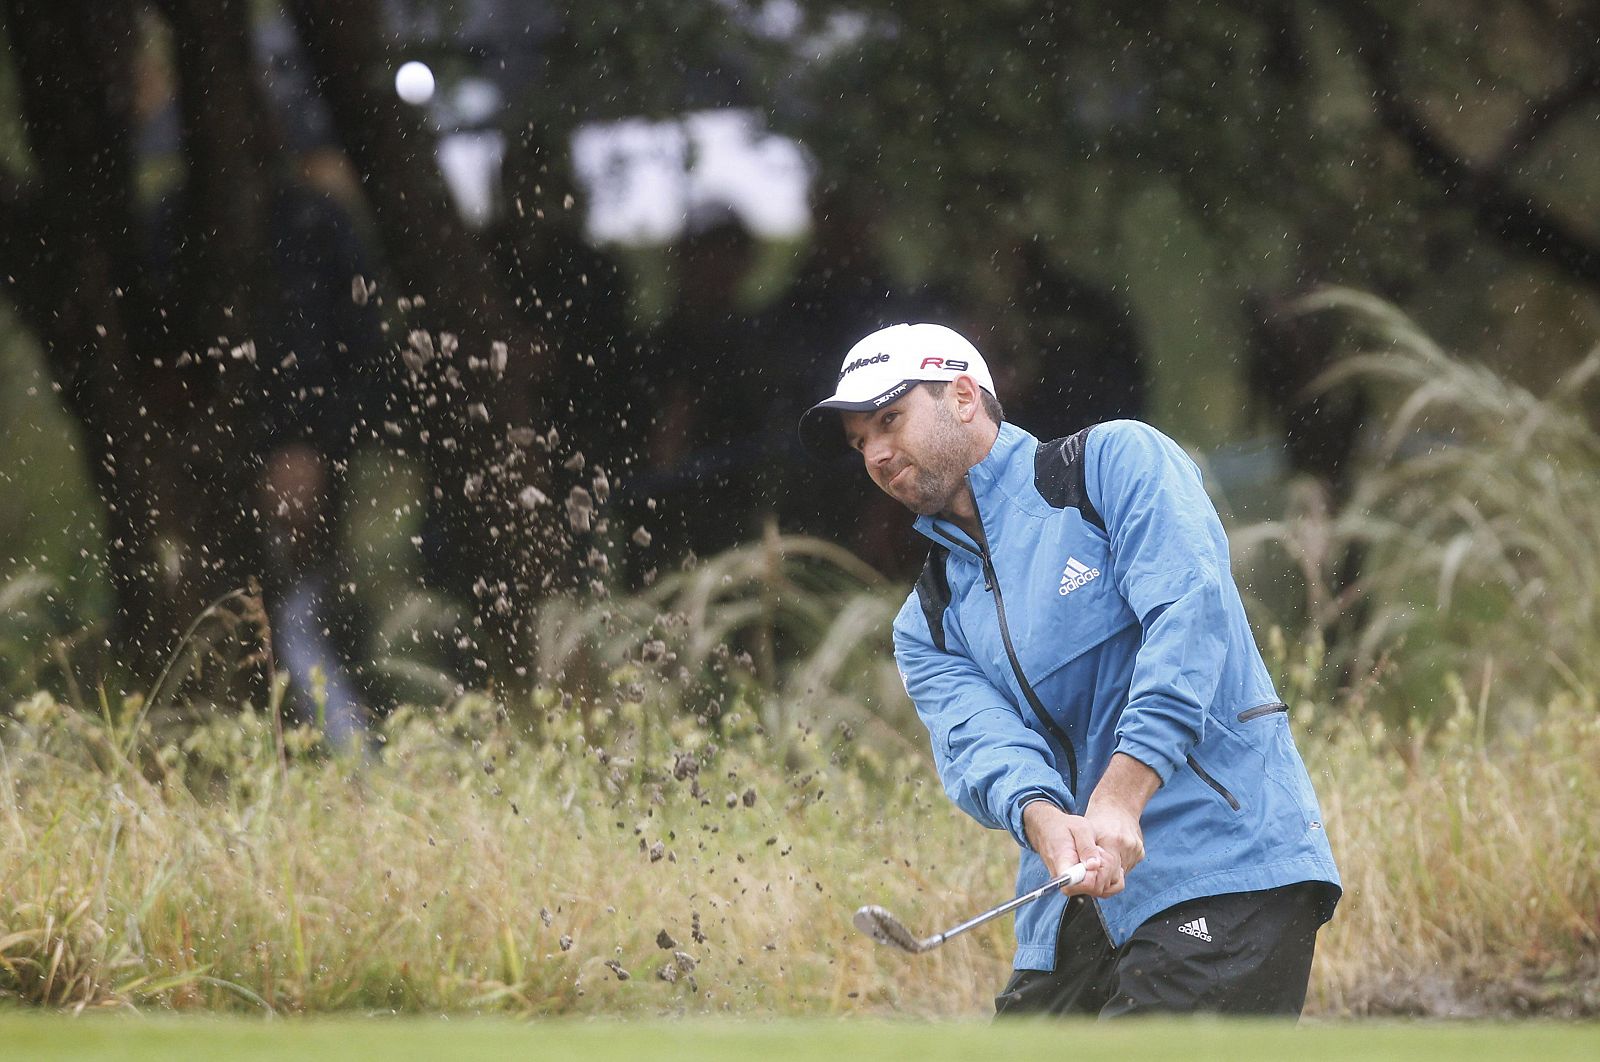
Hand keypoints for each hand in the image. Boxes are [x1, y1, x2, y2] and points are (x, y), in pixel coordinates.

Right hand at [1021, 800, 1125, 898]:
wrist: (1048, 829)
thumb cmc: (1063, 827)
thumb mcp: (1080, 828)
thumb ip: (1087, 847)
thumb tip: (1094, 865)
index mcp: (1062, 864)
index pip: (1074, 885)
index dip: (1090, 877)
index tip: (1095, 861)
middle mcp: (1064, 878)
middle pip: (1091, 889)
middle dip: (1103, 871)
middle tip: (1100, 852)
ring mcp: (1071, 883)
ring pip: (1097, 889)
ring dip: (1105, 872)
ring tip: (1097, 854)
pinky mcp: (1078, 883)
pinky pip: (1097, 887)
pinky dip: (1103, 875)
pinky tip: (1098, 861)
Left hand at [1082, 753, 1157, 878]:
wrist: (1118, 803)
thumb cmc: (1098, 817)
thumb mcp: (1084, 831)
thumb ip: (1083, 854)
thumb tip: (1077, 876)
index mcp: (1113, 841)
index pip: (1105, 875)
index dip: (1093, 883)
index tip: (1084, 885)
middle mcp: (1128, 847)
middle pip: (1114, 881)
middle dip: (1100, 883)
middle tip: (1088, 880)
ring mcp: (1136, 850)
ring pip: (1120, 877)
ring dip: (1107, 875)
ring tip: (1098, 864)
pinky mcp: (1140, 853)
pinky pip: (1125, 869)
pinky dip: (1115, 868)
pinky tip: (1109, 856)